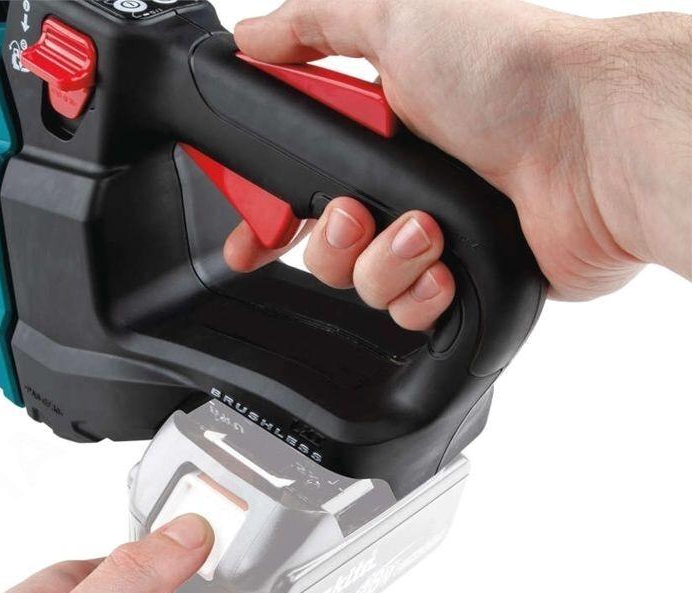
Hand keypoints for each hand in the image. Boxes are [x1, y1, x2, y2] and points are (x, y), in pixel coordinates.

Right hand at [227, 0, 691, 326]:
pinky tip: (448, 266)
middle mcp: (402, 185)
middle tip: (356, 212)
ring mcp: (433, 236)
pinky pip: (409, 312)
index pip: (299, 181)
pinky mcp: (464, 281)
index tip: (250, 240)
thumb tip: (253, 37)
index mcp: (378, 130)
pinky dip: (422, 293)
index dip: (268, 215)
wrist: (592, 145)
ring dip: (384, 261)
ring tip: (425, 230)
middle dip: (331, 238)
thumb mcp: (395, 16)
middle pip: (324, 244)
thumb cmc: (510, 73)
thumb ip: (312, 26)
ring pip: (362, 285)